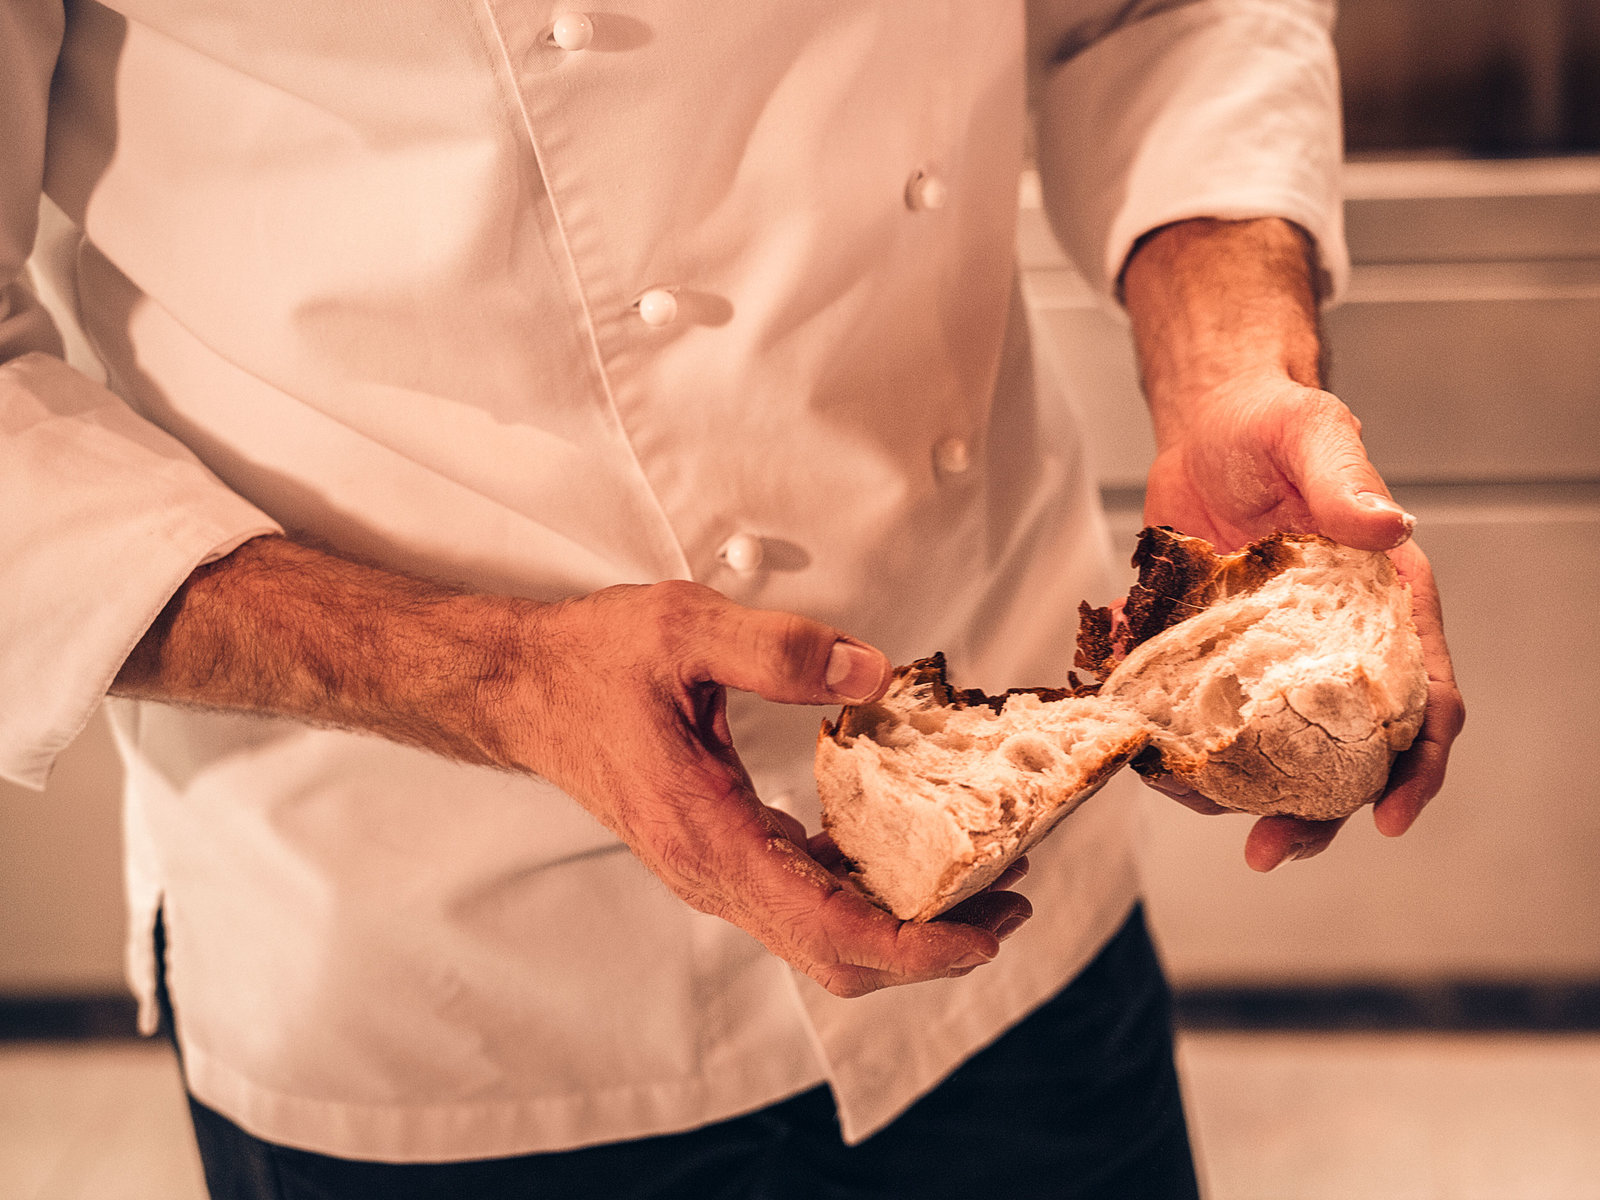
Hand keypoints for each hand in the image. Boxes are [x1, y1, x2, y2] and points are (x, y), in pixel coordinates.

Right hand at [503, 580, 1032, 994]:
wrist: (524, 688)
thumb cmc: (591, 664)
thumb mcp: (684, 630)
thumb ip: (779, 649)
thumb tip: (873, 674)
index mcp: (708, 836)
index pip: (830, 930)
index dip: (920, 945)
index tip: (988, 929)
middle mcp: (713, 873)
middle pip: (839, 955)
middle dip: (933, 945)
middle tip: (1010, 898)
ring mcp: (714, 871)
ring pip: (824, 936)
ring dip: (905, 921)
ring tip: (979, 875)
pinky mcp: (719, 853)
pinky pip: (803, 898)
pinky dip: (865, 892)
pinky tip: (903, 849)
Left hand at [1139, 370, 1465, 869]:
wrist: (1208, 425)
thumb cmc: (1276, 427)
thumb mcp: (1313, 438)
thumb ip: (1345, 482)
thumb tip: (1388, 527)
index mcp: (1385, 608)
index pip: (1422, 702)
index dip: (1417, 769)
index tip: (1391, 819)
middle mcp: (1334, 647)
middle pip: (1343, 754)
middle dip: (1315, 814)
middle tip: (1269, 851)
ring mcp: (1269, 659)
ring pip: (1265, 751)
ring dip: (1232, 792)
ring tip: (1185, 803)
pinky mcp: (1210, 654)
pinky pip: (1193, 712)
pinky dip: (1167, 736)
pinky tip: (1136, 744)